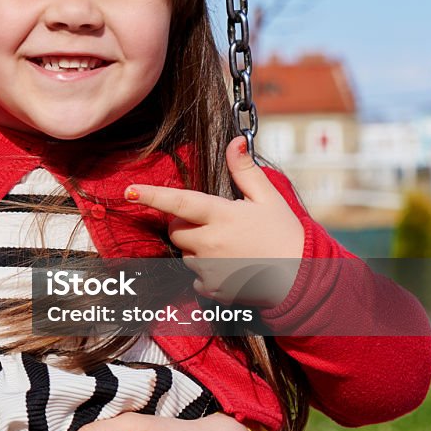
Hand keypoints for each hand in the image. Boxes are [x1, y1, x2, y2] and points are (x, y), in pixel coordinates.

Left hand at [125, 137, 304, 305]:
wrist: (301, 280)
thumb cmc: (285, 235)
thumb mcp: (269, 198)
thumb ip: (245, 171)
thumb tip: (235, 141)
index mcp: (222, 216)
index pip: (180, 203)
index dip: (153, 196)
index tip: (130, 191)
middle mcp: (211, 243)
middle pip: (176, 229)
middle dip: (185, 224)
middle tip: (213, 223)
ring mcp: (209, 269)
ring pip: (184, 253)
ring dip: (197, 248)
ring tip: (229, 247)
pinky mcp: (211, 289)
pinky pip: (194, 276)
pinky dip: (205, 271)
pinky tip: (230, 267)